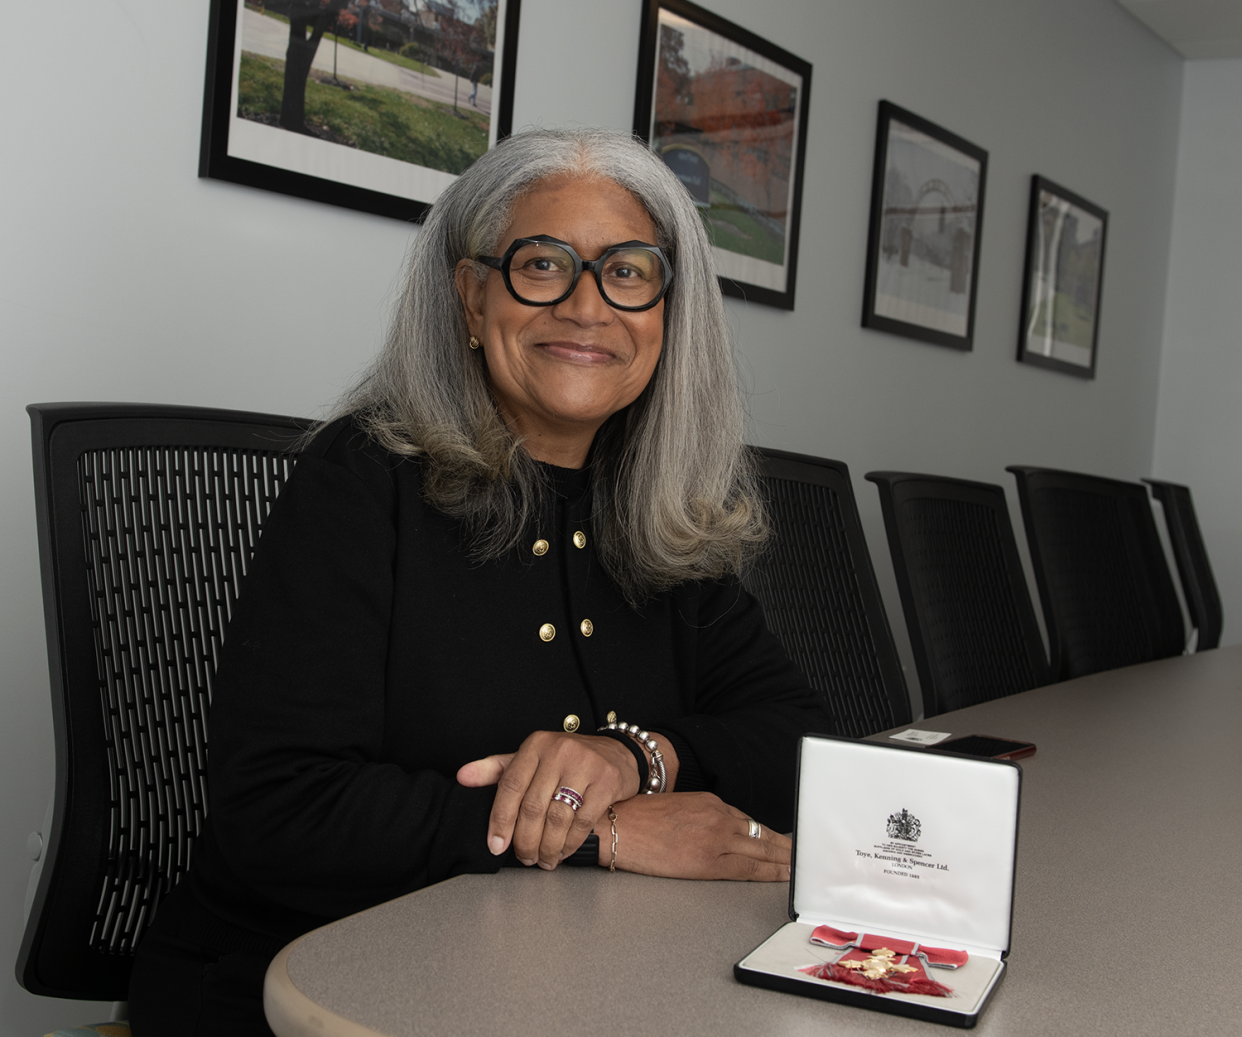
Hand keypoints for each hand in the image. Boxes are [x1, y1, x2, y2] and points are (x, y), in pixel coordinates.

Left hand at [456, 731, 640, 869]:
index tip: (496, 845)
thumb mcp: (531, 758)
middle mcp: (559, 751)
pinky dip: (570, 844)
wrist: (617, 753)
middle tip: (524, 857)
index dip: (500, 820)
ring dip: (547, 847)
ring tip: (543, 859)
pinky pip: (583, 822)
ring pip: (557, 818)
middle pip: (533, 807)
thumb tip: (462, 777)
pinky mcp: (607, 781)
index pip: (510, 785)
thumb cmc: (566, 760)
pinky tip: (563, 852)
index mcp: (536, 745)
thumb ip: (496, 770)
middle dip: (525, 841)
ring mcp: (585, 765)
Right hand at [596, 792, 790, 880]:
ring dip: (784, 859)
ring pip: (761, 850)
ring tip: (798, 866)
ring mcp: (716, 839)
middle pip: (761, 834)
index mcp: (710, 803)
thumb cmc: (638, 819)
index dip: (767, 833)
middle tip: (802, 852)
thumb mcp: (676, 807)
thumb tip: (716, 833)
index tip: (780, 840)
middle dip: (784, 845)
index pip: (747, 820)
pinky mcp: (709, 861)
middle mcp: (718, 818)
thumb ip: (701, 817)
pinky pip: (748, 868)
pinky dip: (770, 872)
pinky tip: (781, 875)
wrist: (617, 827)